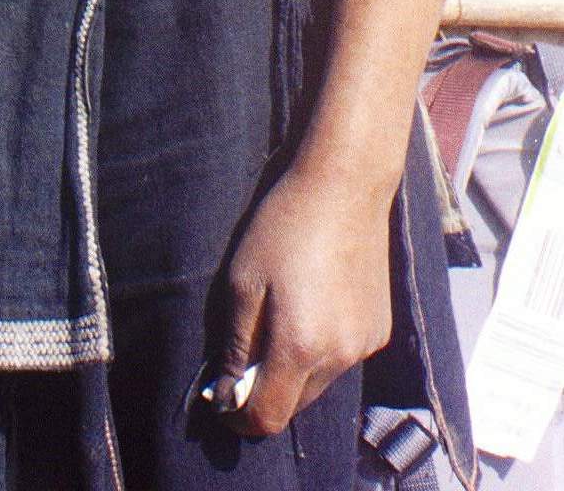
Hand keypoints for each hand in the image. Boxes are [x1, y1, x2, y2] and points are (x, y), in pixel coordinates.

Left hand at [215, 161, 392, 436]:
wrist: (344, 186)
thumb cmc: (284, 227)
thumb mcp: (242, 281)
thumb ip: (236, 345)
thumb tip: (227, 392)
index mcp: (301, 347)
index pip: (269, 417)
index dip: (241, 415)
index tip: (223, 397)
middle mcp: (340, 357)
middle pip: (296, 405)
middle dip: (268, 390)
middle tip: (247, 349)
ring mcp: (365, 345)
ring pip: (321, 383)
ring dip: (296, 368)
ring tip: (281, 315)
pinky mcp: (381, 329)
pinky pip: (343, 357)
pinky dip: (323, 348)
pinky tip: (313, 303)